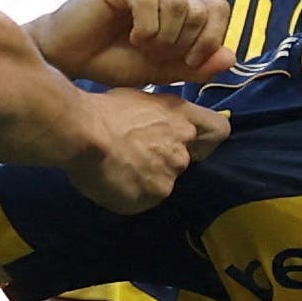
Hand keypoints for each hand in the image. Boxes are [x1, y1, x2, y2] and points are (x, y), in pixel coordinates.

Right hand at [29, 0, 229, 86]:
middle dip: (184, 43)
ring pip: (178, 3)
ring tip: (143, 45)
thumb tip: (232, 58)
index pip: (218, 7)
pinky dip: (145, 29)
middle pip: (201, 8)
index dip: (212, 40)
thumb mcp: (163, 69)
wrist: (70, 58)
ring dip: (164, 36)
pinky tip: (132, 36)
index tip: (191, 63)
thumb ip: (196, 65)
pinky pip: (148, 1)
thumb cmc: (112, 58)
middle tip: (158, 53)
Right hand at [65, 90, 226, 214]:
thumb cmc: (101, 111)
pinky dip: (131, 196)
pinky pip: (145, 200)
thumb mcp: (137, 100)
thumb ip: (157, 117)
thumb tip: (153, 128)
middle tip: (133, 156)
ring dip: (145, 180)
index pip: (219, 130)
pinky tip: (113, 183)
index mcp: (181, 117)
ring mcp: (171, 174)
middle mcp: (183, 147)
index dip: (206, 140)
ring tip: (118, 170)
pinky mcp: (154, 195)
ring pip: (163, 182)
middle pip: (183, 161)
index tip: (191, 144)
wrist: (82, 133)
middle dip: (162, 162)